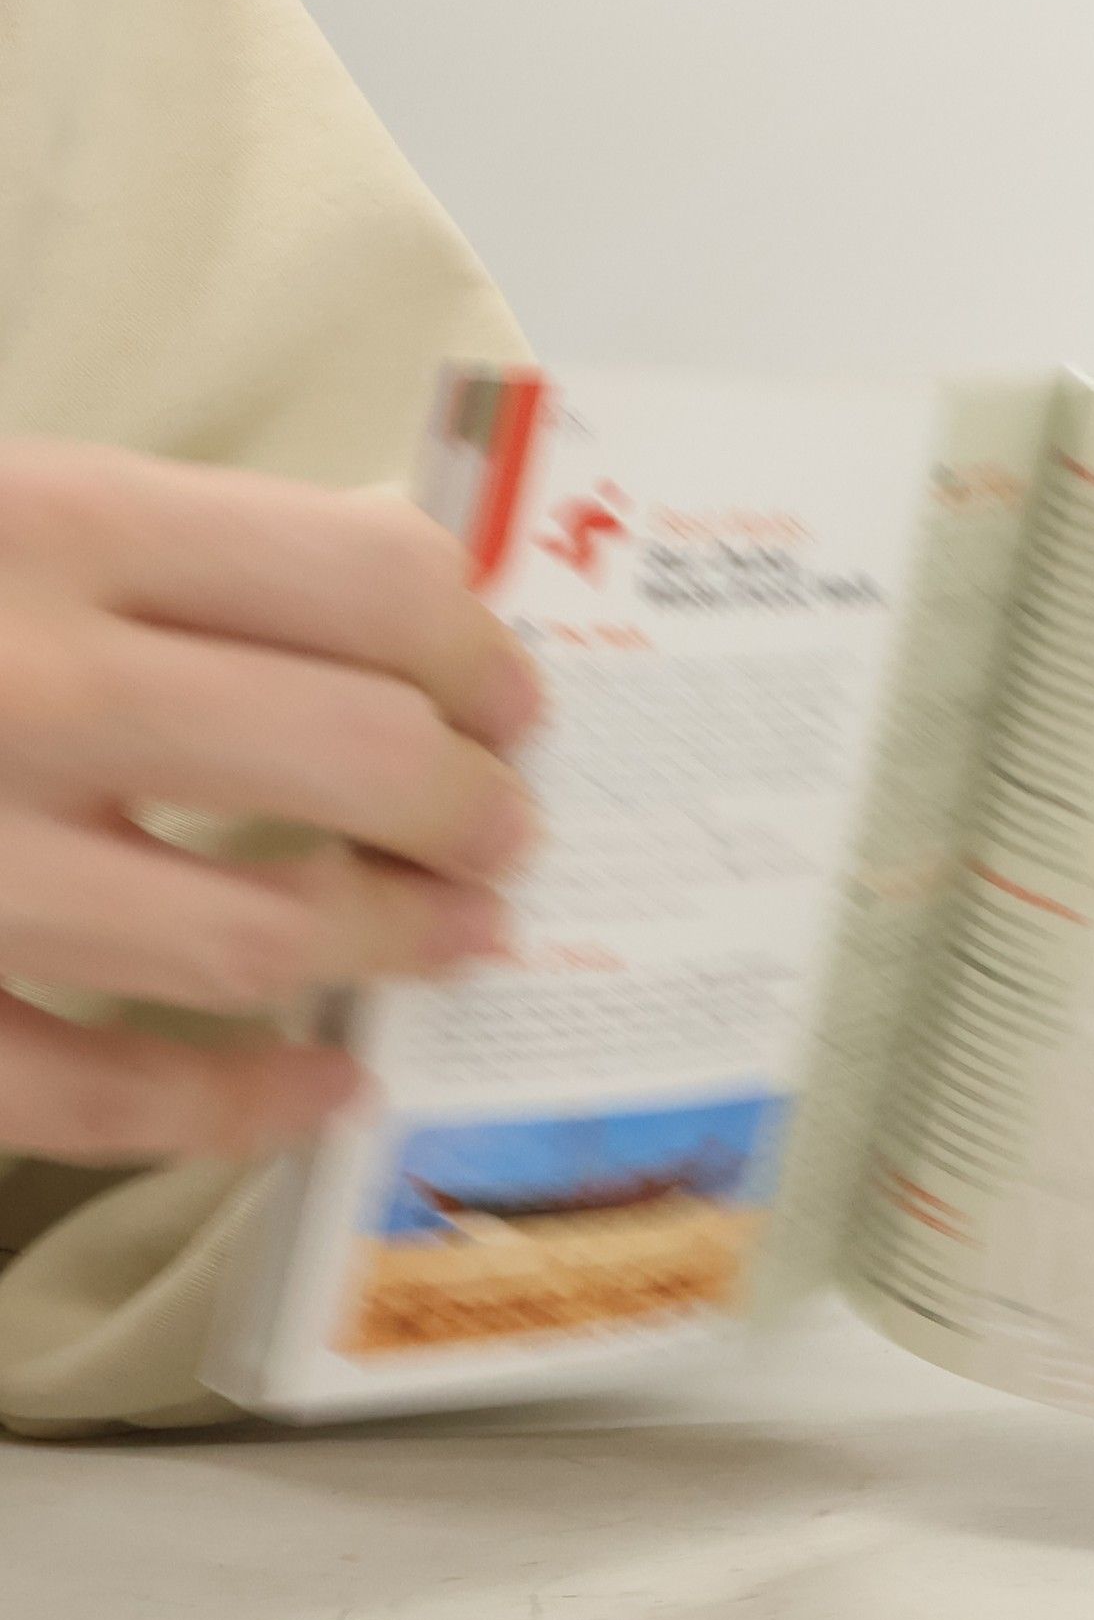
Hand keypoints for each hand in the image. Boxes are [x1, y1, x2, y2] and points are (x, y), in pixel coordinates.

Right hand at [0, 440, 542, 1162]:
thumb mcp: (8, 509)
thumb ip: (179, 548)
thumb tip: (408, 591)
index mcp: (52, 521)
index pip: (374, 580)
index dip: (486, 654)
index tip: (517, 706)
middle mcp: (21, 685)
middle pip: (360, 757)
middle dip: (475, 807)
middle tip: (507, 831)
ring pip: (258, 939)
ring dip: (395, 945)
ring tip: (463, 938)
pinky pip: (103, 1096)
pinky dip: (240, 1110)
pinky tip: (326, 1092)